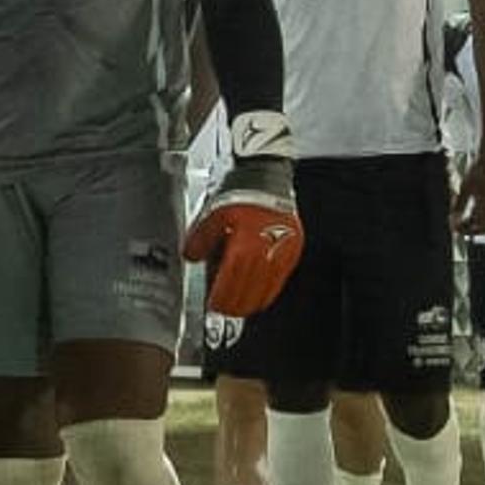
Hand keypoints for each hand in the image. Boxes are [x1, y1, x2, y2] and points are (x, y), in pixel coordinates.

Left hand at [184, 132, 304, 315]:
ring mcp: (282, 253)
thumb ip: (201, 239)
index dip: (221, 299)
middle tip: (225, 311)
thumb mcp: (214, 214)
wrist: (268, 173)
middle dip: (235, 305)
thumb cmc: (241, 190)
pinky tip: (260, 292)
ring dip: (253, 302)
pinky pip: (280, 279)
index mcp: (244, 246)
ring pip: (267, 290)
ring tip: (241, 307)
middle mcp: (266, 253)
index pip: (230, 284)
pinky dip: (269, 290)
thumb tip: (191, 256)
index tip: (214, 305)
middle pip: (249, 292)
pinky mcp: (293, 250)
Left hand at [452, 152, 484, 238]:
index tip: (455, 227)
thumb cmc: (480, 169)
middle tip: (463, 229)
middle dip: (472, 230)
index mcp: (484, 203)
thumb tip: (453, 217)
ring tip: (473, 225)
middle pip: (484, 228)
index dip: (462, 228)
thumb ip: (459, 204)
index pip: (472, 224)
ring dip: (484, 228)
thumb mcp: (465, 187)